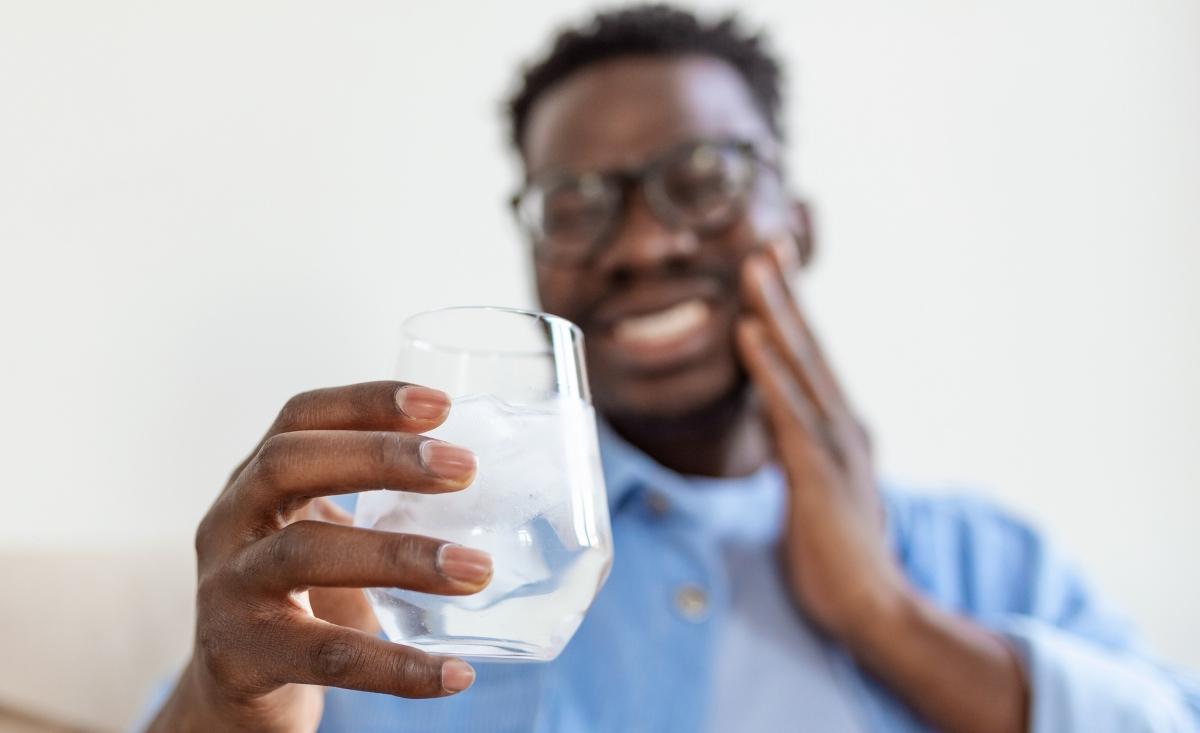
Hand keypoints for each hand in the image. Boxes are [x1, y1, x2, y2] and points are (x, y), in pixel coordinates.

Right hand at [150, 381, 491, 732]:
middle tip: (464, 468)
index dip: (365, 402)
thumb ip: (378, 507)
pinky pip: (324, 655)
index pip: (301, 418)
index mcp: (255, 482)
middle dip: (381, 458)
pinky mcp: (240, 656)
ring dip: (401, 556)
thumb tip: (493, 489)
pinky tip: (453, 673)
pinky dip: (395, 667)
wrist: (232, 693)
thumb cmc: (295, 599)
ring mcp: (226, 588)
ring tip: (475, 570)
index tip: (441, 404)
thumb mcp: (322, 536)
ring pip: (305, 553)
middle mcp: (229, 523)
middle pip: (290, 463)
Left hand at [736, 249, 1028, 732]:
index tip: (772, 272)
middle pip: (809, 349)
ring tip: (755, 266)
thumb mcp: (816, 494)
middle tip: (767, 244)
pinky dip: (769, 368)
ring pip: (800, 366)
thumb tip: (776, 432)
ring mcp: (833, 446)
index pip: (810, 364)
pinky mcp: (817, 472)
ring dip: (777, 312)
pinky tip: (750, 332)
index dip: (791, 317)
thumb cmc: (837, 559)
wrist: (872, 609)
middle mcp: (841, 427)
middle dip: (786, 295)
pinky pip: (787, 410)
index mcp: (838, 432)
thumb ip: (799, 456)